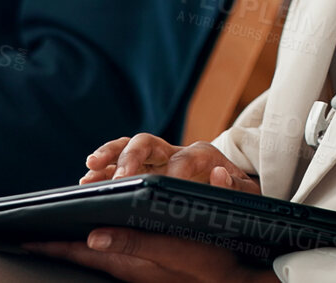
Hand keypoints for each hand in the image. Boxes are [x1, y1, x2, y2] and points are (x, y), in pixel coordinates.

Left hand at [26, 231, 276, 282]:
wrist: (241, 280)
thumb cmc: (210, 265)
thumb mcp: (174, 252)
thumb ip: (135, 244)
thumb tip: (94, 235)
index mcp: (128, 263)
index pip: (78, 252)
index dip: (50, 244)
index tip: (23, 236)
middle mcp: (129, 267)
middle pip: (83, 252)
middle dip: (57, 241)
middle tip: (32, 230)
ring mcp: (139, 268)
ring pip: (98, 253)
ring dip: (77, 242)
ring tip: (58, 230)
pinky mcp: (150, 267)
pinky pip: (116, 252)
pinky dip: (100, 242)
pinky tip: (100, 232)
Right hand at [83, 135, 257, 192]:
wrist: (234, 186)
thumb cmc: (239, 193)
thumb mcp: (248, 194)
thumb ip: (235, 187)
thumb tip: (218, 175)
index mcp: (203, 155)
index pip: (184, 160)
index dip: (172, 174)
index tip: (159, 190)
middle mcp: (176, 151)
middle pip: (148, 143)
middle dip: (131, 158)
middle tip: (119, 180)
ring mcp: (158, 158)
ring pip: (128, 147)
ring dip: (108, 156)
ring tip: (90, 169)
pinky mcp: (146, 167)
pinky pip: (120, 161)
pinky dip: (103, 169)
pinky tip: (88, 180)